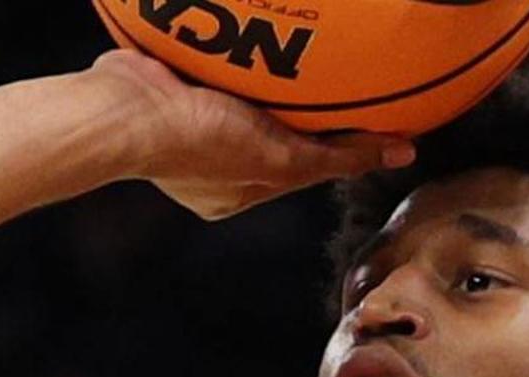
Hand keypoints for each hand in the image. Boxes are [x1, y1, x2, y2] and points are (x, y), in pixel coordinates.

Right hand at [89, 50, 414, 219]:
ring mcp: (189, 120)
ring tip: (310, 52)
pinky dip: (247, 56)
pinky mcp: (176, 83)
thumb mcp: (284, 161)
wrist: (124, 108)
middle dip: (304, 112)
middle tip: (342, 83)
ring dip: (277, 78)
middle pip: (274, 132)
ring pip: (251, 99)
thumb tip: (404, 155)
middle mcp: (212, 159)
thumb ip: (339, 158)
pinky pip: (224, 68)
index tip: (369, 119)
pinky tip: (271, 34)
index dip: (333, 146)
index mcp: (233, 190)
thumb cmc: (202, 145)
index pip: (297, 166)